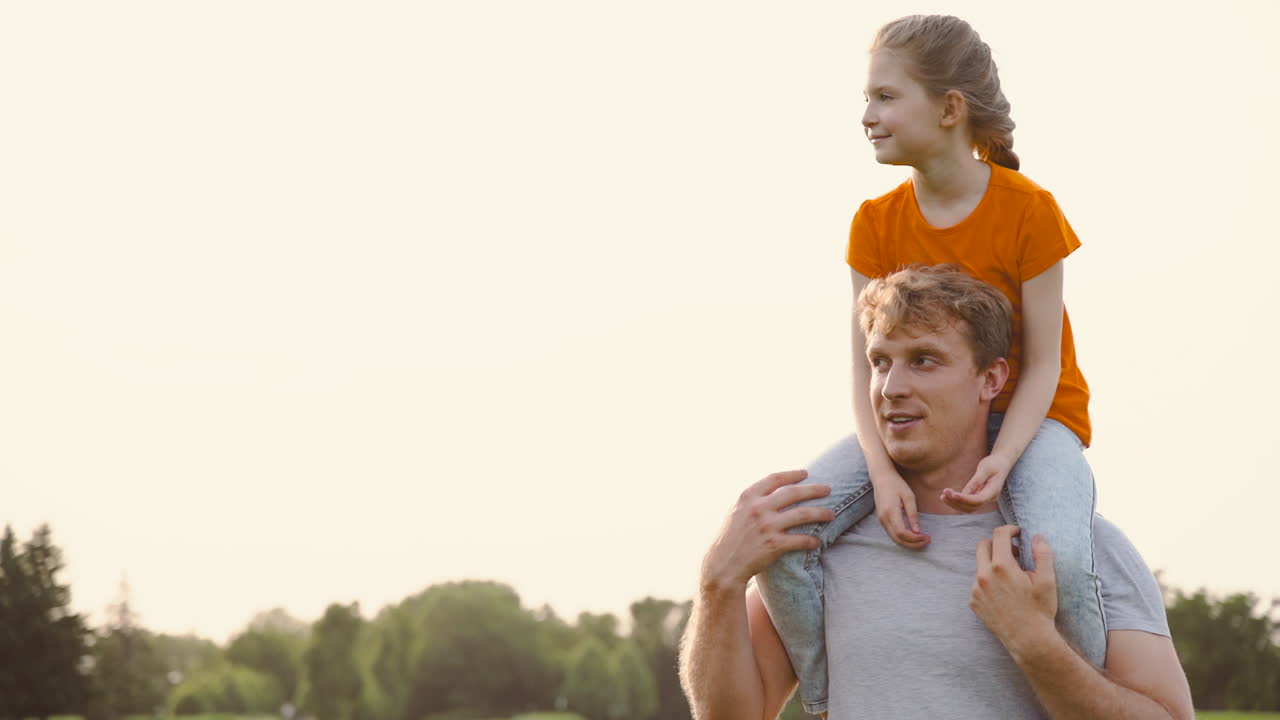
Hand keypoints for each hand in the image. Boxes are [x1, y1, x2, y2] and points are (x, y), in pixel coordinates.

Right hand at [700, 470, 835, 591]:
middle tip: (828, 488)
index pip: (775, 479)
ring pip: (802, 514)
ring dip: (820, 513)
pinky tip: (818, 541)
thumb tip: (772, 491)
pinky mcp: (774, 545)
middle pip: (793, 493)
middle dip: (814, 489)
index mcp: (748, 497)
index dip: (792, 474)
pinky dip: (811, 540)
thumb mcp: (736, 512)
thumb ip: (753, 501)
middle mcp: (758, 508)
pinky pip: (800, 540)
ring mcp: (767, 526)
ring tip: (832, 514)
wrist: (723, 565)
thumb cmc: (730, 539)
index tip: (805, 473)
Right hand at [872, 472, 929, 549]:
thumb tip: (917, 531)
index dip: (915, 539)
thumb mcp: (909, 497)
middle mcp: (884, 519)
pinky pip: (892, 534)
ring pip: (894, 539)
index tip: (927, 537)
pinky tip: (913, 535)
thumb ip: (913, 515)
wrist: (881, 478)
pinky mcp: (882, 520)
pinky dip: (903, 538)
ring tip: (922, 539)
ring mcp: (881, 520)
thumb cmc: (897, 485)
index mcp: (891, 512)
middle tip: (927, 541)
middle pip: (898, 540)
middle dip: (913, 544)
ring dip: (908, 543)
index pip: (902, 533)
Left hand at [942, 452, 1012, 511]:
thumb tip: (965, 492)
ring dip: (955, 504)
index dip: (965, 499)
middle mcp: (990, 498)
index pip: (978, 500)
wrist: (1001, 462)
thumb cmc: (994, 463)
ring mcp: (985, 499)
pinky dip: (957, 502)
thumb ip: (976, 481)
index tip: (952, 494)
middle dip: (957, 502)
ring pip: (969, 508)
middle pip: (972, 507)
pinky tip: (947, 496)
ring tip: (942, 496)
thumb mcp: (986, 468)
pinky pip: (968, 503)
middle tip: (944, 494)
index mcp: (993, 491)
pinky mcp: (979, 497)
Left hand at [970, 526, 1058, 657]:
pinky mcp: (973, 602)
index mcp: (1002, 566)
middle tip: (1013, 551)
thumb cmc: (1040, 610)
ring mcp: (976, 589)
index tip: (1017, 532)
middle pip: (983, 546)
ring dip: (993, 564)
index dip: (1009, 529)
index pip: (999, 535)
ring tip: (1012, 576)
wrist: (1028, 640)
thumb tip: (1037, 537)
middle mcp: (984, 575)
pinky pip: (978, 584)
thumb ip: (1042, 554)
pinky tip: (1004, 592)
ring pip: (980, 566)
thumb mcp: (1047, 580)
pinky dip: (989, 581)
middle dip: (996, 543)